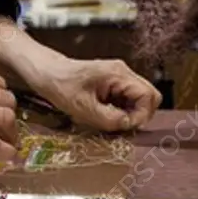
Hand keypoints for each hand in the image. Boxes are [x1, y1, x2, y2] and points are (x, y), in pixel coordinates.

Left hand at [42, 59, 161, 131]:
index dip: (141, 115)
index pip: (148, 96)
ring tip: (110, 120)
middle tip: (121, 125)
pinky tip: (106, 114)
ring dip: (130, 114)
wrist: (47, 73)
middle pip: (150, 96)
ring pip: (140, 100)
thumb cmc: (61, 86)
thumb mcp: (84, 108)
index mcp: (118, 74)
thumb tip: (128, 125)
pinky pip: (129, 100)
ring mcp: (120, 77)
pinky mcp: (115, 83)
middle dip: (140, 115)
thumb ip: (110, 119)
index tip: (124, 126)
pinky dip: (122, 111)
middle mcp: (124, 73)